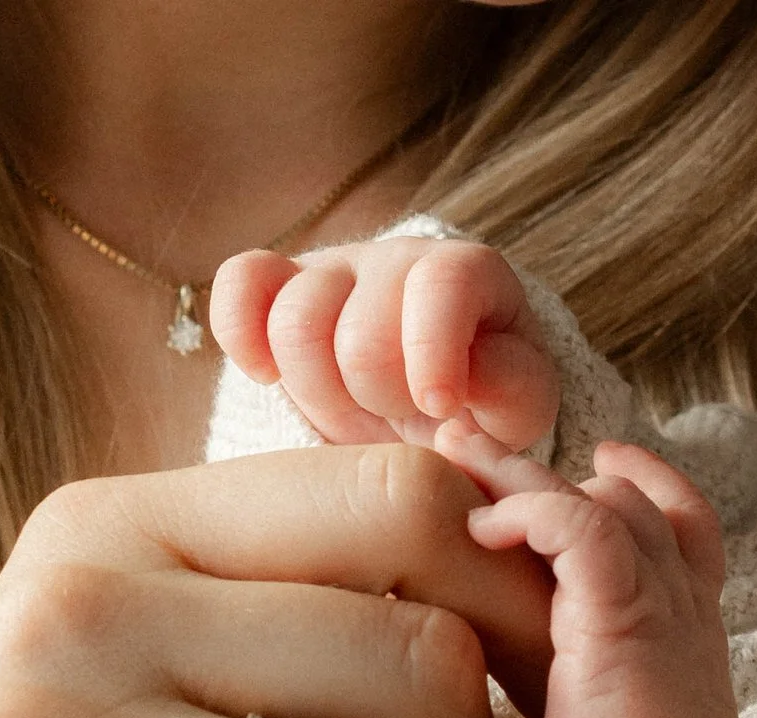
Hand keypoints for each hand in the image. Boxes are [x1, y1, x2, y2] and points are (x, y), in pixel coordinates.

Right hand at [212, 238, 558, 454]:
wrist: (432, 403)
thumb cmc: (481, 404)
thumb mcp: (516, 406)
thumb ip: (510, 388)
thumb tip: (468, 380)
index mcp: (468, 273)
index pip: (442, 284)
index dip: (434, 351)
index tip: (438, 408)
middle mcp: (397, 257)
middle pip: (360, 329)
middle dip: (378, 397)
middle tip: (401, 421)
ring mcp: (333, 268)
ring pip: (295, 321)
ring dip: (321, 392)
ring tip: (357, 412)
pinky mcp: (278, 285)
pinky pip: (239, 285)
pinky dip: (242, 335)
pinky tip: (267, 378)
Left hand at [439, 421, 735, 717]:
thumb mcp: (599, 700)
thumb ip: (566, 655)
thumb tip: (493, 634)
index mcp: (687, 616)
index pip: (684, 518)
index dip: (648, 479)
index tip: (604, 458)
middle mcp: (681, 594)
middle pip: (624, 496)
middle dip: (543, 464)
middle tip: (469, 440)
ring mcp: (658, 596)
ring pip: (598, 498)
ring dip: (519, 474)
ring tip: (455, 458)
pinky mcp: (623, 610)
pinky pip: (582, 528)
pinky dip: (531, 513)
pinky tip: (483, 527)